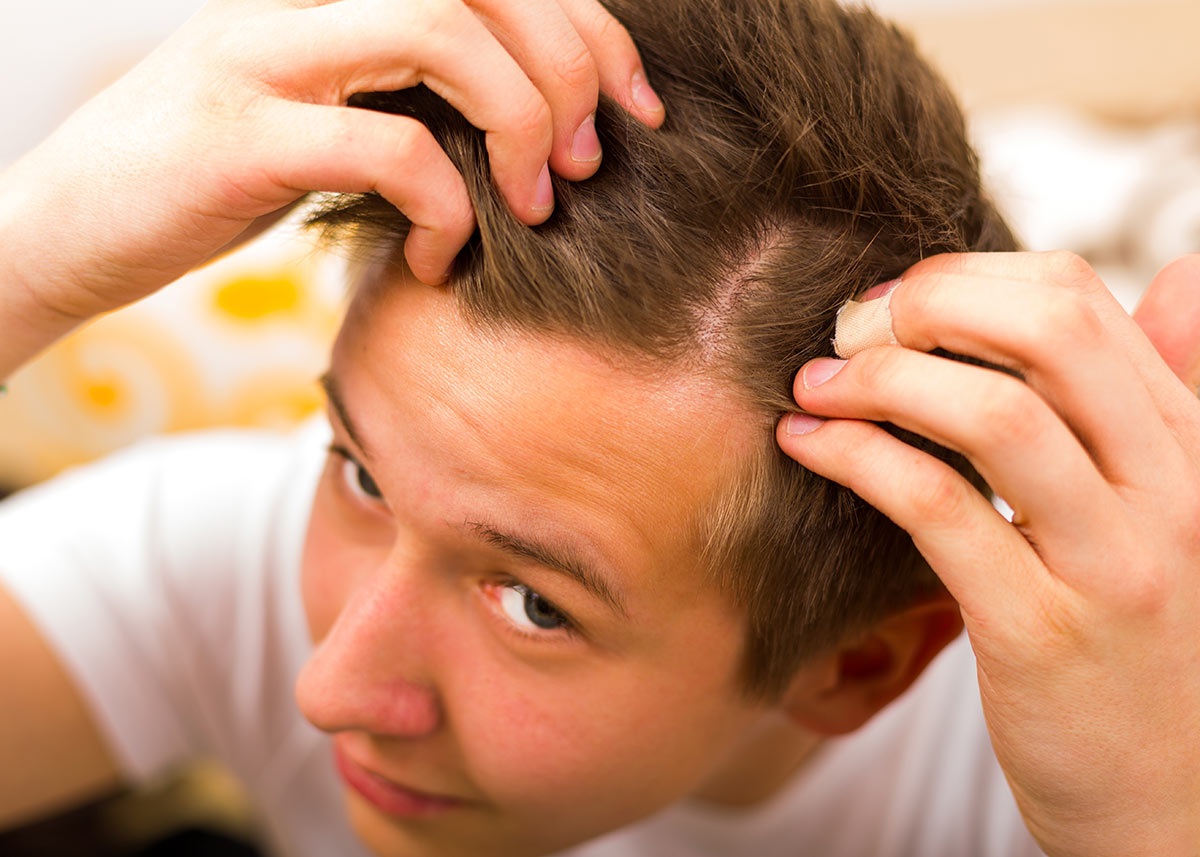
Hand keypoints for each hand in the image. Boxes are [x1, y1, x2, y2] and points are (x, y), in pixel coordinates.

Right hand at [0, 0, 661, 331]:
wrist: (56, 235)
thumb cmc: (198, 194)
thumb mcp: (315, 134)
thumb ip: (401, 112)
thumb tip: (514, 141)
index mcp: (333, 4)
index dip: (588, 29)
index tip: (635, 109)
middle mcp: (303, 8)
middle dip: (573, 69)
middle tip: (591, 165)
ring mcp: (265, 60)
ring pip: (443, 31)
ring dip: (522, 121)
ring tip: (538, 204)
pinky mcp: (238, 138)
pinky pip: (384, 142)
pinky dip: (446, 203)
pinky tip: (448, 255)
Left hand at [776, 251, 1199, 856]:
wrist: (1167, 799)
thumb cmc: (1142, 640)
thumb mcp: (1172, 505)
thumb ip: (1162, 395)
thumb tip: (1176, 275)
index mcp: (1188, 443)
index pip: (1076, 300)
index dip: (963, 279)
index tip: (890, 304)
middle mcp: (1170, 490)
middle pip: (1046, 329)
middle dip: (922, 305)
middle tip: (847, 331)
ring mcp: (1113, 563)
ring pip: (993, 413)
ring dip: (877, 380)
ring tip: (813, 385)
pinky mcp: (1042, 632)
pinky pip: (938, 509)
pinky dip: (857, 457)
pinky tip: (807, 446)